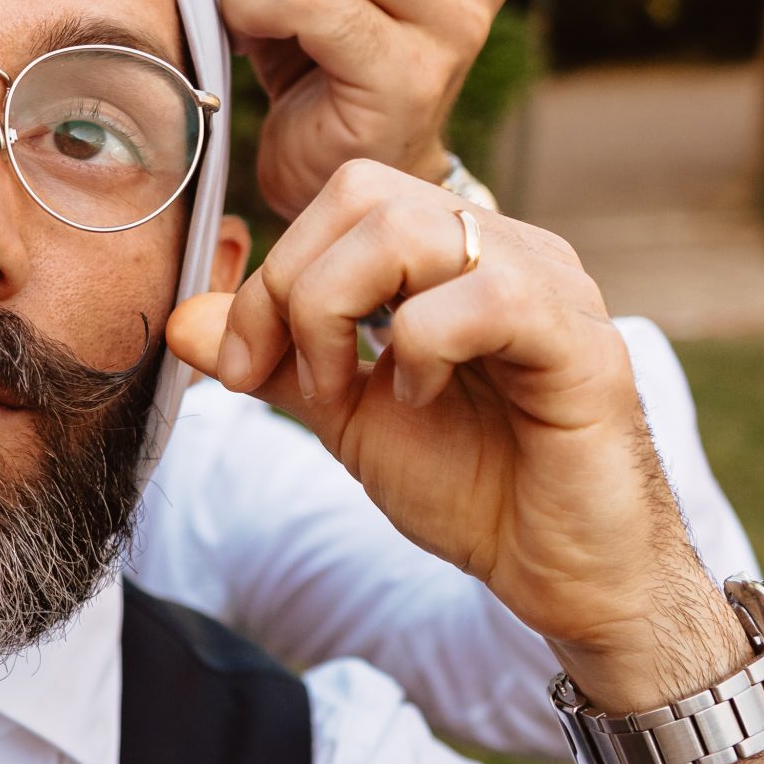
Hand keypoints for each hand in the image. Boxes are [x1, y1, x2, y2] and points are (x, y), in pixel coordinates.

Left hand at [166, 163, 763, 763]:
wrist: (560, 570)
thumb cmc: (473, 486)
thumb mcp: (346, 414)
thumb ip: (274, 361)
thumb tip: (181, 321)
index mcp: (453, 251)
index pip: (340, 199)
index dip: (270, 274)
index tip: (242, 366)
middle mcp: (504, 245)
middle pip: (364, 193)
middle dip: (293, 287)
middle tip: (292, 377)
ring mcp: (548, 283)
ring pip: (412, 230)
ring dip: (341, 314)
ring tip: (350, 390)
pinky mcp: (582, 341)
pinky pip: (484, 296)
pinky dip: (422, 347)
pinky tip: (421, 398)